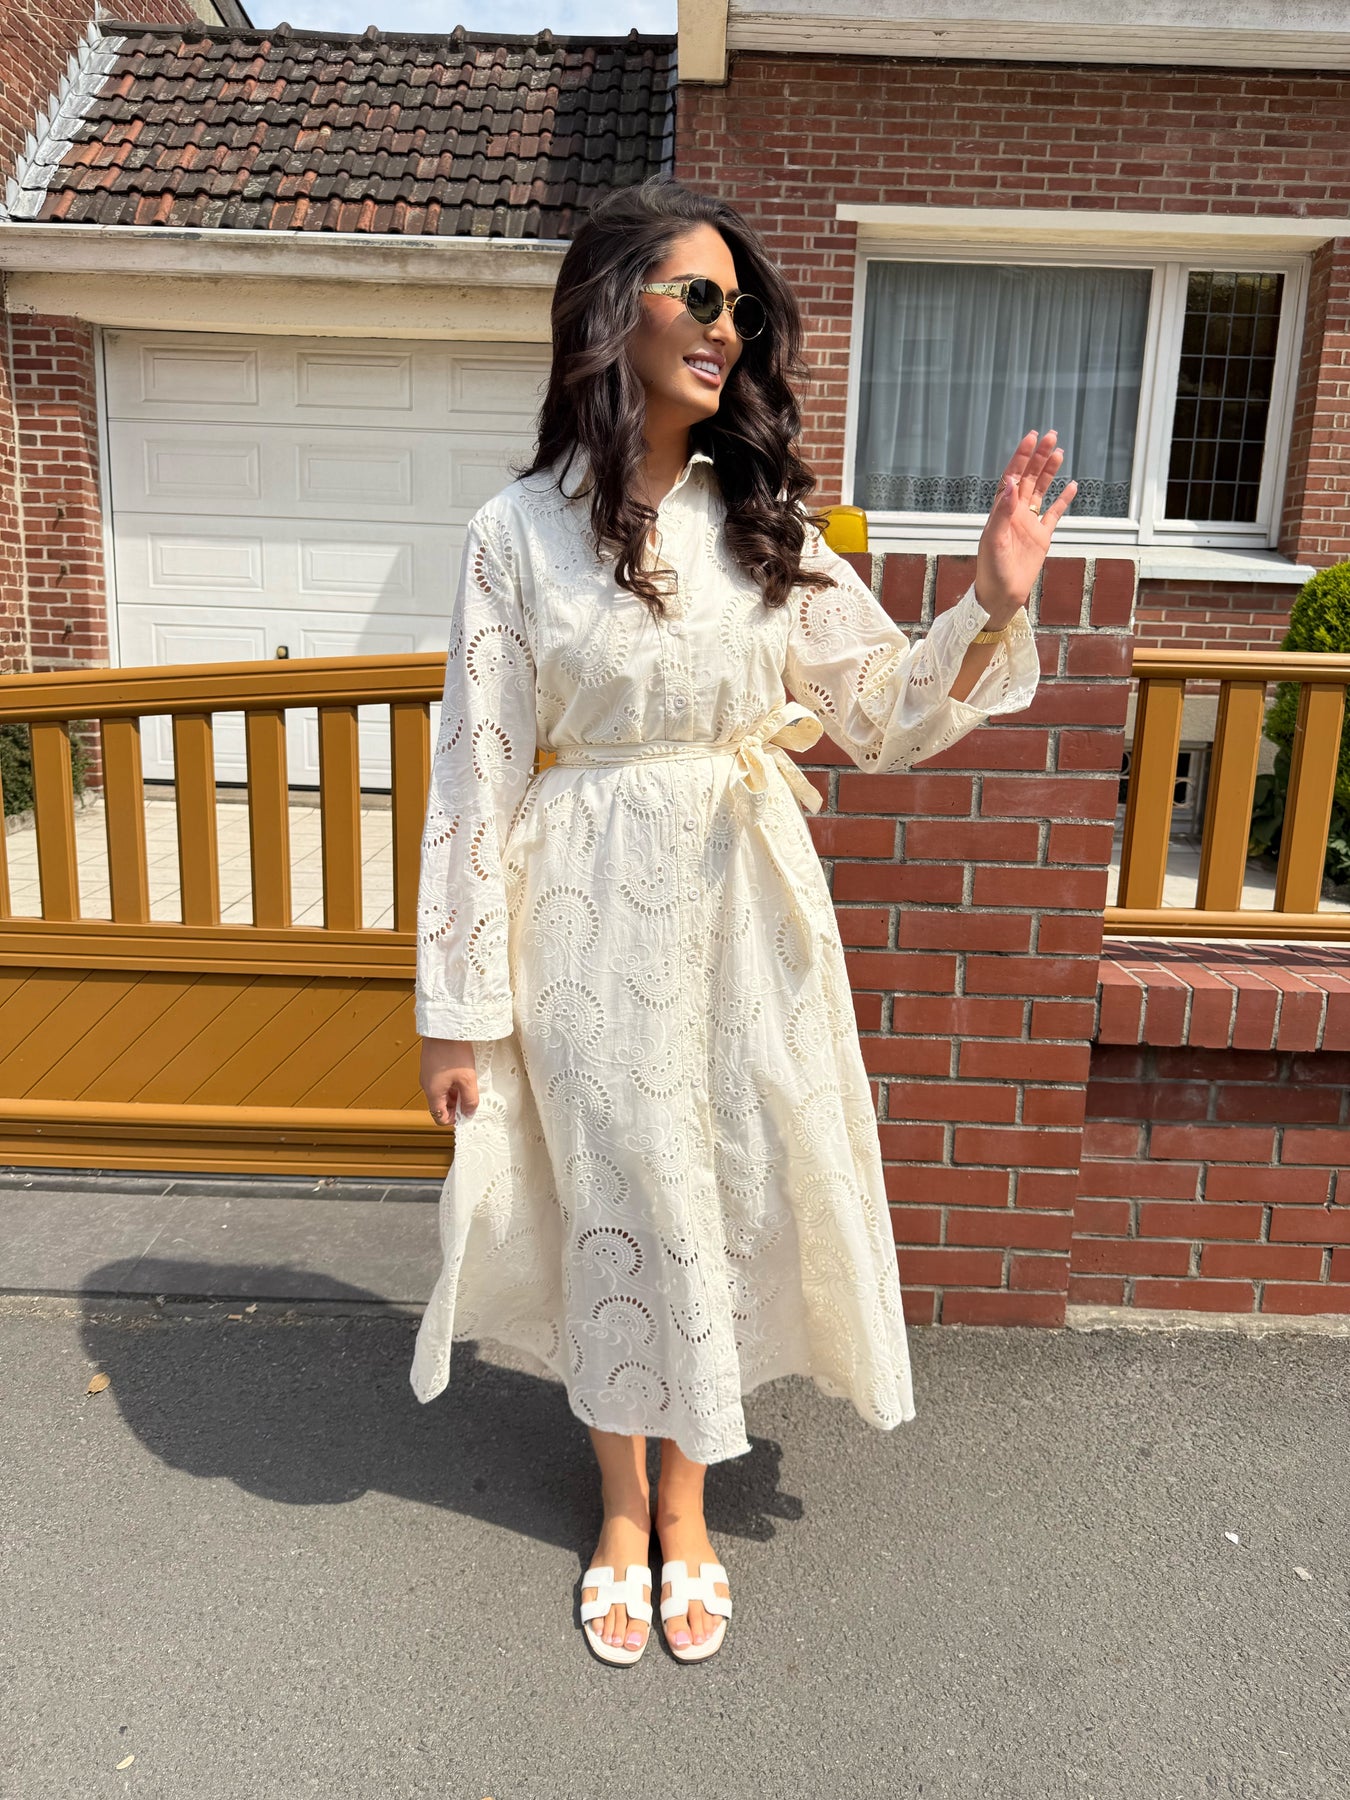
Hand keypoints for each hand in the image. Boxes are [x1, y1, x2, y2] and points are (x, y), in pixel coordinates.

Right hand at [420, 1037, 478, 1125]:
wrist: (443, 1027)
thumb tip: (469, 1112)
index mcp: (433, 1092)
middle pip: (441, 1105)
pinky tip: (463, 1073)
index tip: (468, 1112)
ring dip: (455, 1093)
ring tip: (469, 1083)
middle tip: (472, 1096)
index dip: (455, 1119)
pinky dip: (452, 1082)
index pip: (439, 1118)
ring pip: (442, 1093)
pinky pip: (441, 1081)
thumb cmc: (453, 1051)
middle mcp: (427, 1085)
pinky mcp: (431, 1065)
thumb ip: (470, 1099)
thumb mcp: (467, 1079)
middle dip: (457, 1105)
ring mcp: (428, 1074)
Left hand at [974, 429, 1078, 622]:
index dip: (1021, 457)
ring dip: (1049, 472)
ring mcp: (1029, 524)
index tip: (1031, 438)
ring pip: (1041, 491)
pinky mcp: (1041, 537)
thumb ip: (1002, 511)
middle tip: (1051, 436)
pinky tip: (1072, 486)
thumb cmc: (991, 570)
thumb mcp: (994, 540)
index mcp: (1001, 511)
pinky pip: (1054, 514)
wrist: (1001, 595)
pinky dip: (1062, 500)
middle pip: (1028, 478)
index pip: (1012, 477)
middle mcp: (1014, 513)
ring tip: (1059, 452)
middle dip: (1038, 457)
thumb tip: (1011, 484)